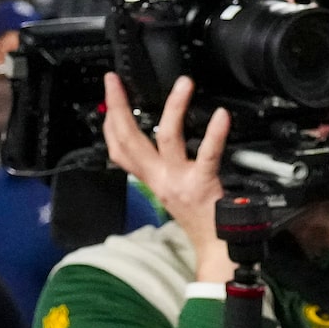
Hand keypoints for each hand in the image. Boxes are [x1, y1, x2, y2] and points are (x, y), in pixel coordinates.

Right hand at [99, 73, 230, 277]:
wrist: (218, 246)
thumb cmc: (200, 218)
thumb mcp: (170, 192)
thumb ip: (160, 170)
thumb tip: (157, 146)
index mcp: (151, 179)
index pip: (119, 148)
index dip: (109, 122)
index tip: (108, 95)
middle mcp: (159, 178)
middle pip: (130, 138)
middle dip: (119, 106)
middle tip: (115, 81)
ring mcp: (179, 180)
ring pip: (167, 137)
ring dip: (173, 107)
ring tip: (182, 84)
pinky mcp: (203, 183)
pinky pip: (207, 154)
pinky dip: (214, 134)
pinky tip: (220, 116)